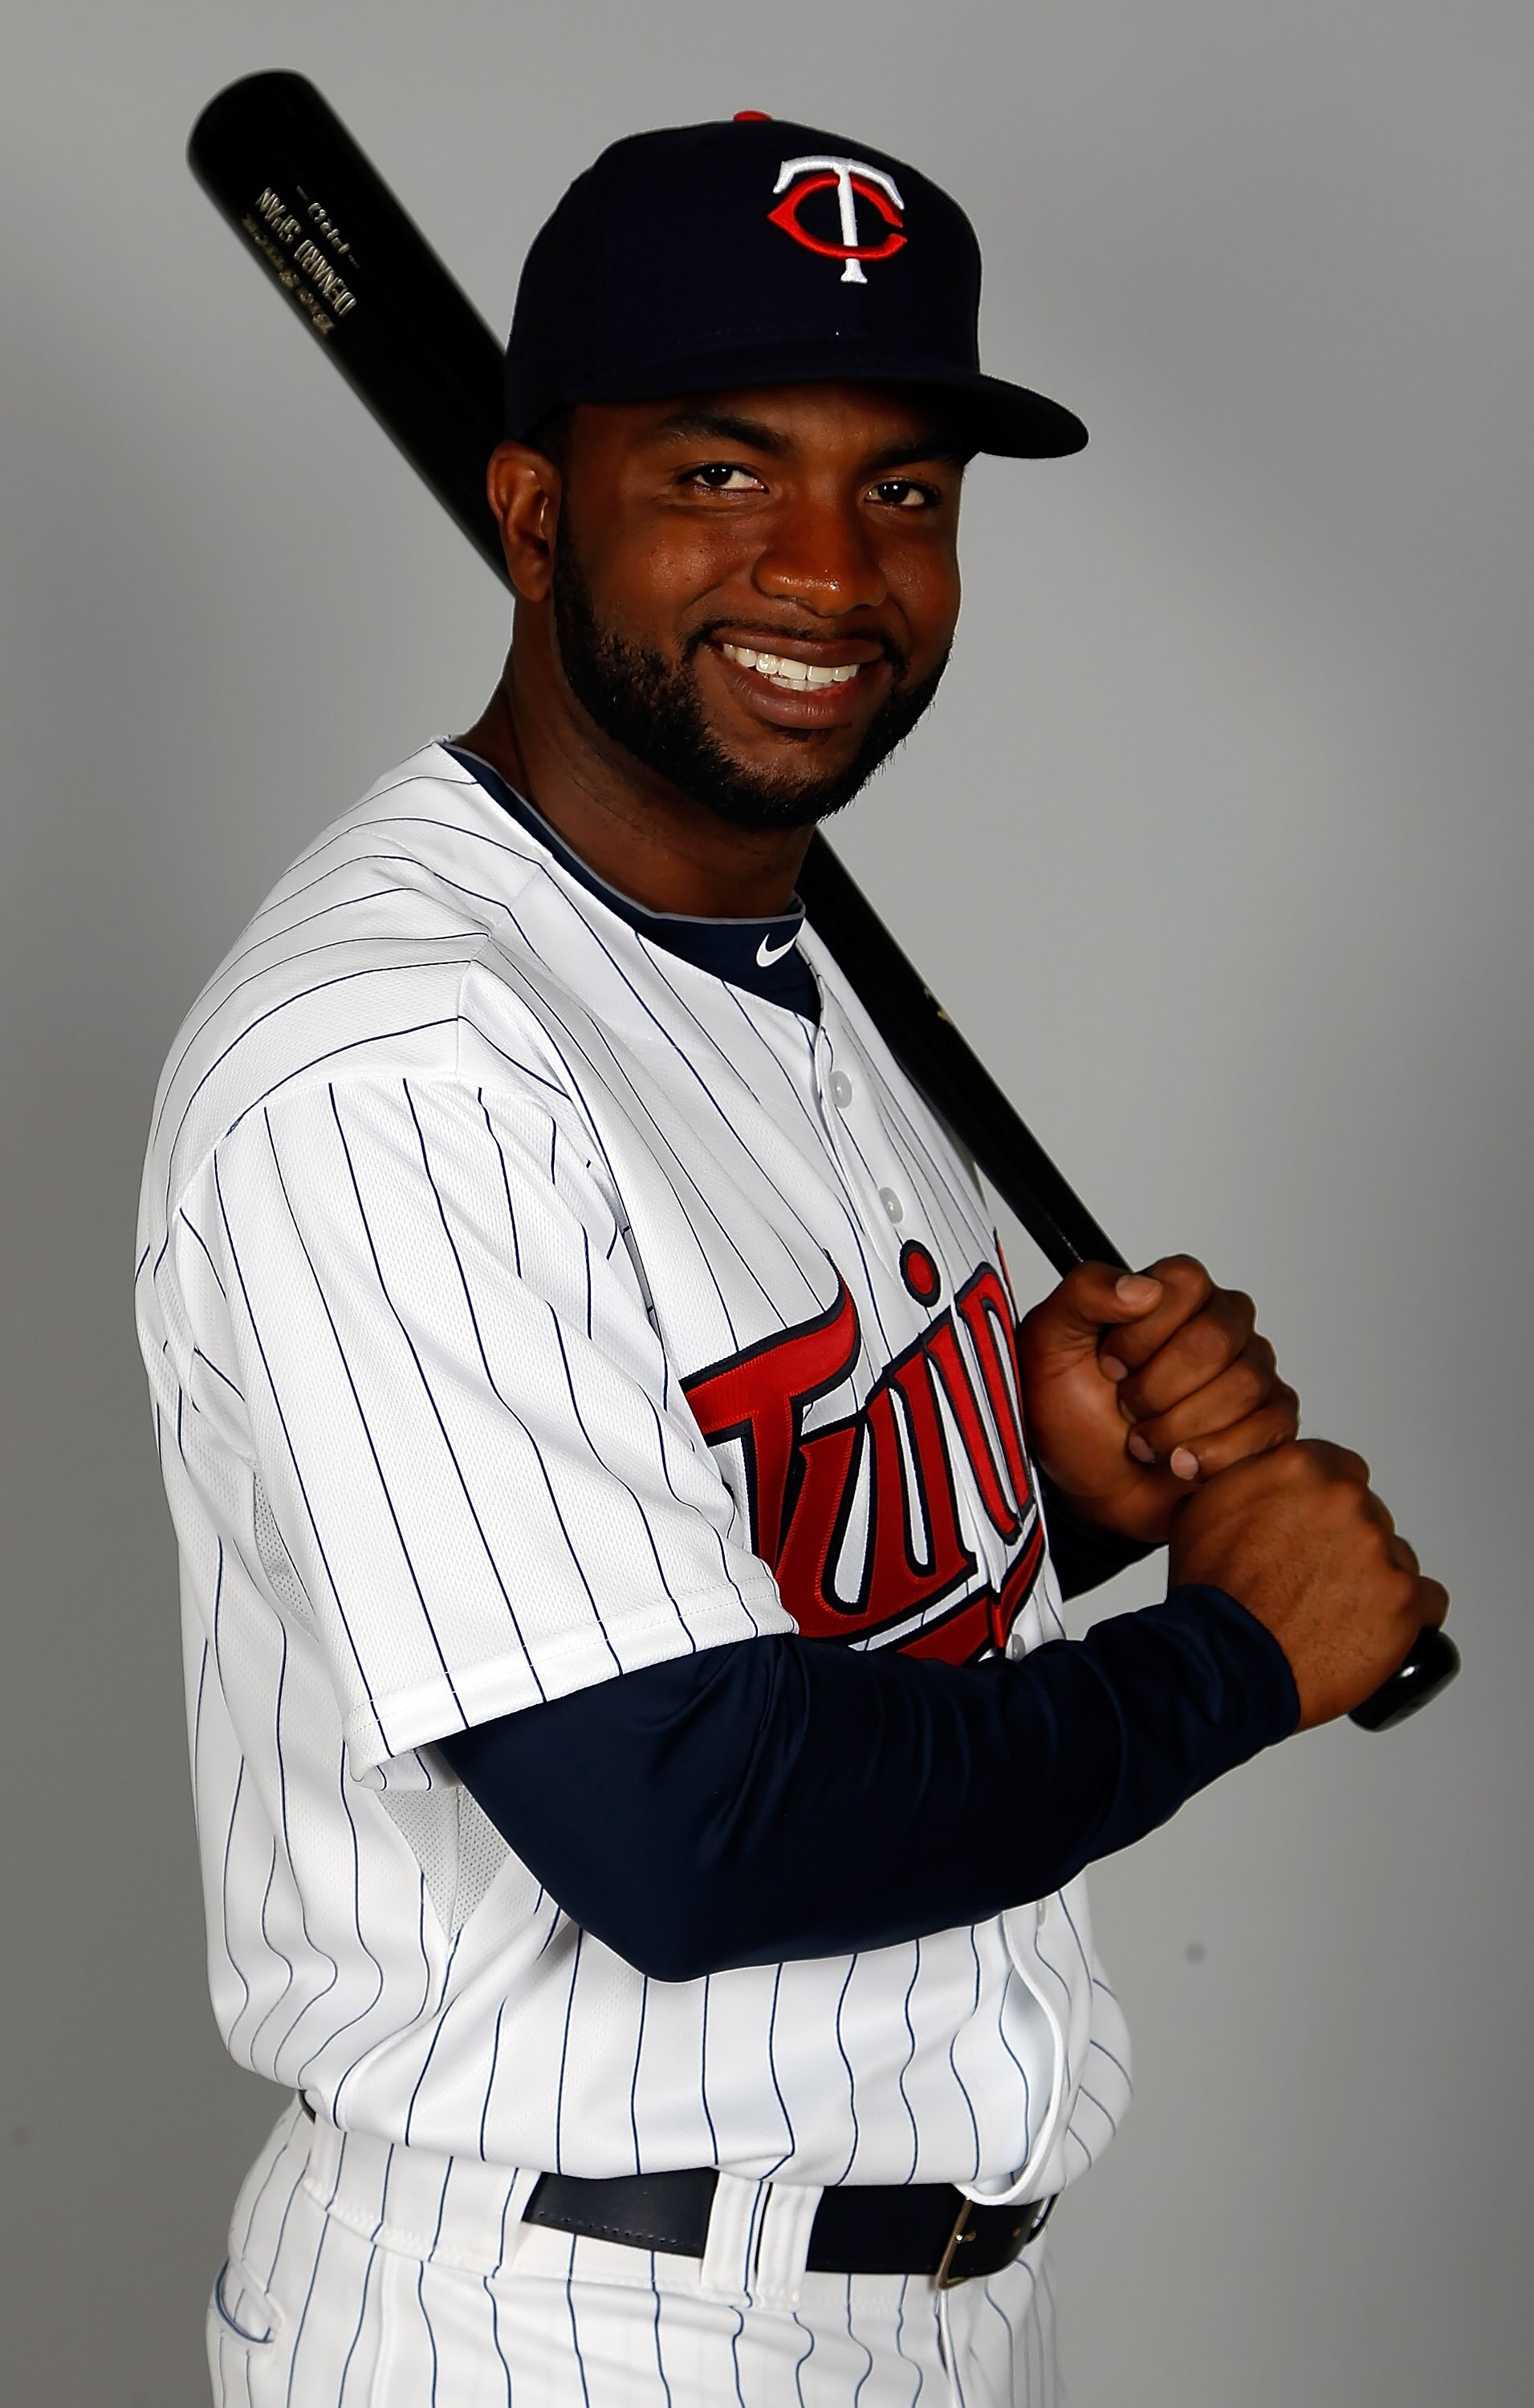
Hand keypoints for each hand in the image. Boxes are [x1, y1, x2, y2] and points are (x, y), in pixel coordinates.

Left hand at [1018, 1255, 1297, 1545]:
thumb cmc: (1071, 1414)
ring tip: (1146, 1439)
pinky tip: (1179, 1463)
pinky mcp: (1271, 1420)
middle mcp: (1222, 1323)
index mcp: (1174, 1293)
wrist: (1088, 1488)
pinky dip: (1212, 1455)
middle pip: (1216, 1339)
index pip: (1185, 1283)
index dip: (1141, 1333)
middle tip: (1127, 1407)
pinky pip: (1266, 1428)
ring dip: (1178, 1427)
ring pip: (1243, 1386)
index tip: (1110, 1365)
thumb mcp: (1048, 1343)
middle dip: (1156, 1388)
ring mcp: (1252, 1371)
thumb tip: (1142, 1287)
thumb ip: (1085, 1293)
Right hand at [1168, 1439, 1448, 1727]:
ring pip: (1395, 1556)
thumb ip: (1246, 1480)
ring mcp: (1379, 1550)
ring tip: (1335, 1611)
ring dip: (1374, 1578)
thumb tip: (1258, 1473)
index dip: (1323, 1505)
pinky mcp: (1404, 1600)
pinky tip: (1374, 1629)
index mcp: (1301, 1468)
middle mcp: (1346, 1501)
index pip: (1338, 1469)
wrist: (1224, 1662)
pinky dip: (1407, 1617)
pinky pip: (1428, 1602)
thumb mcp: (1204, 1509)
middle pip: (1367, 1514)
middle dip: (1346, 1543)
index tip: (1314, 1528)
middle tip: (1313, 1577)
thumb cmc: (1210, 1596)